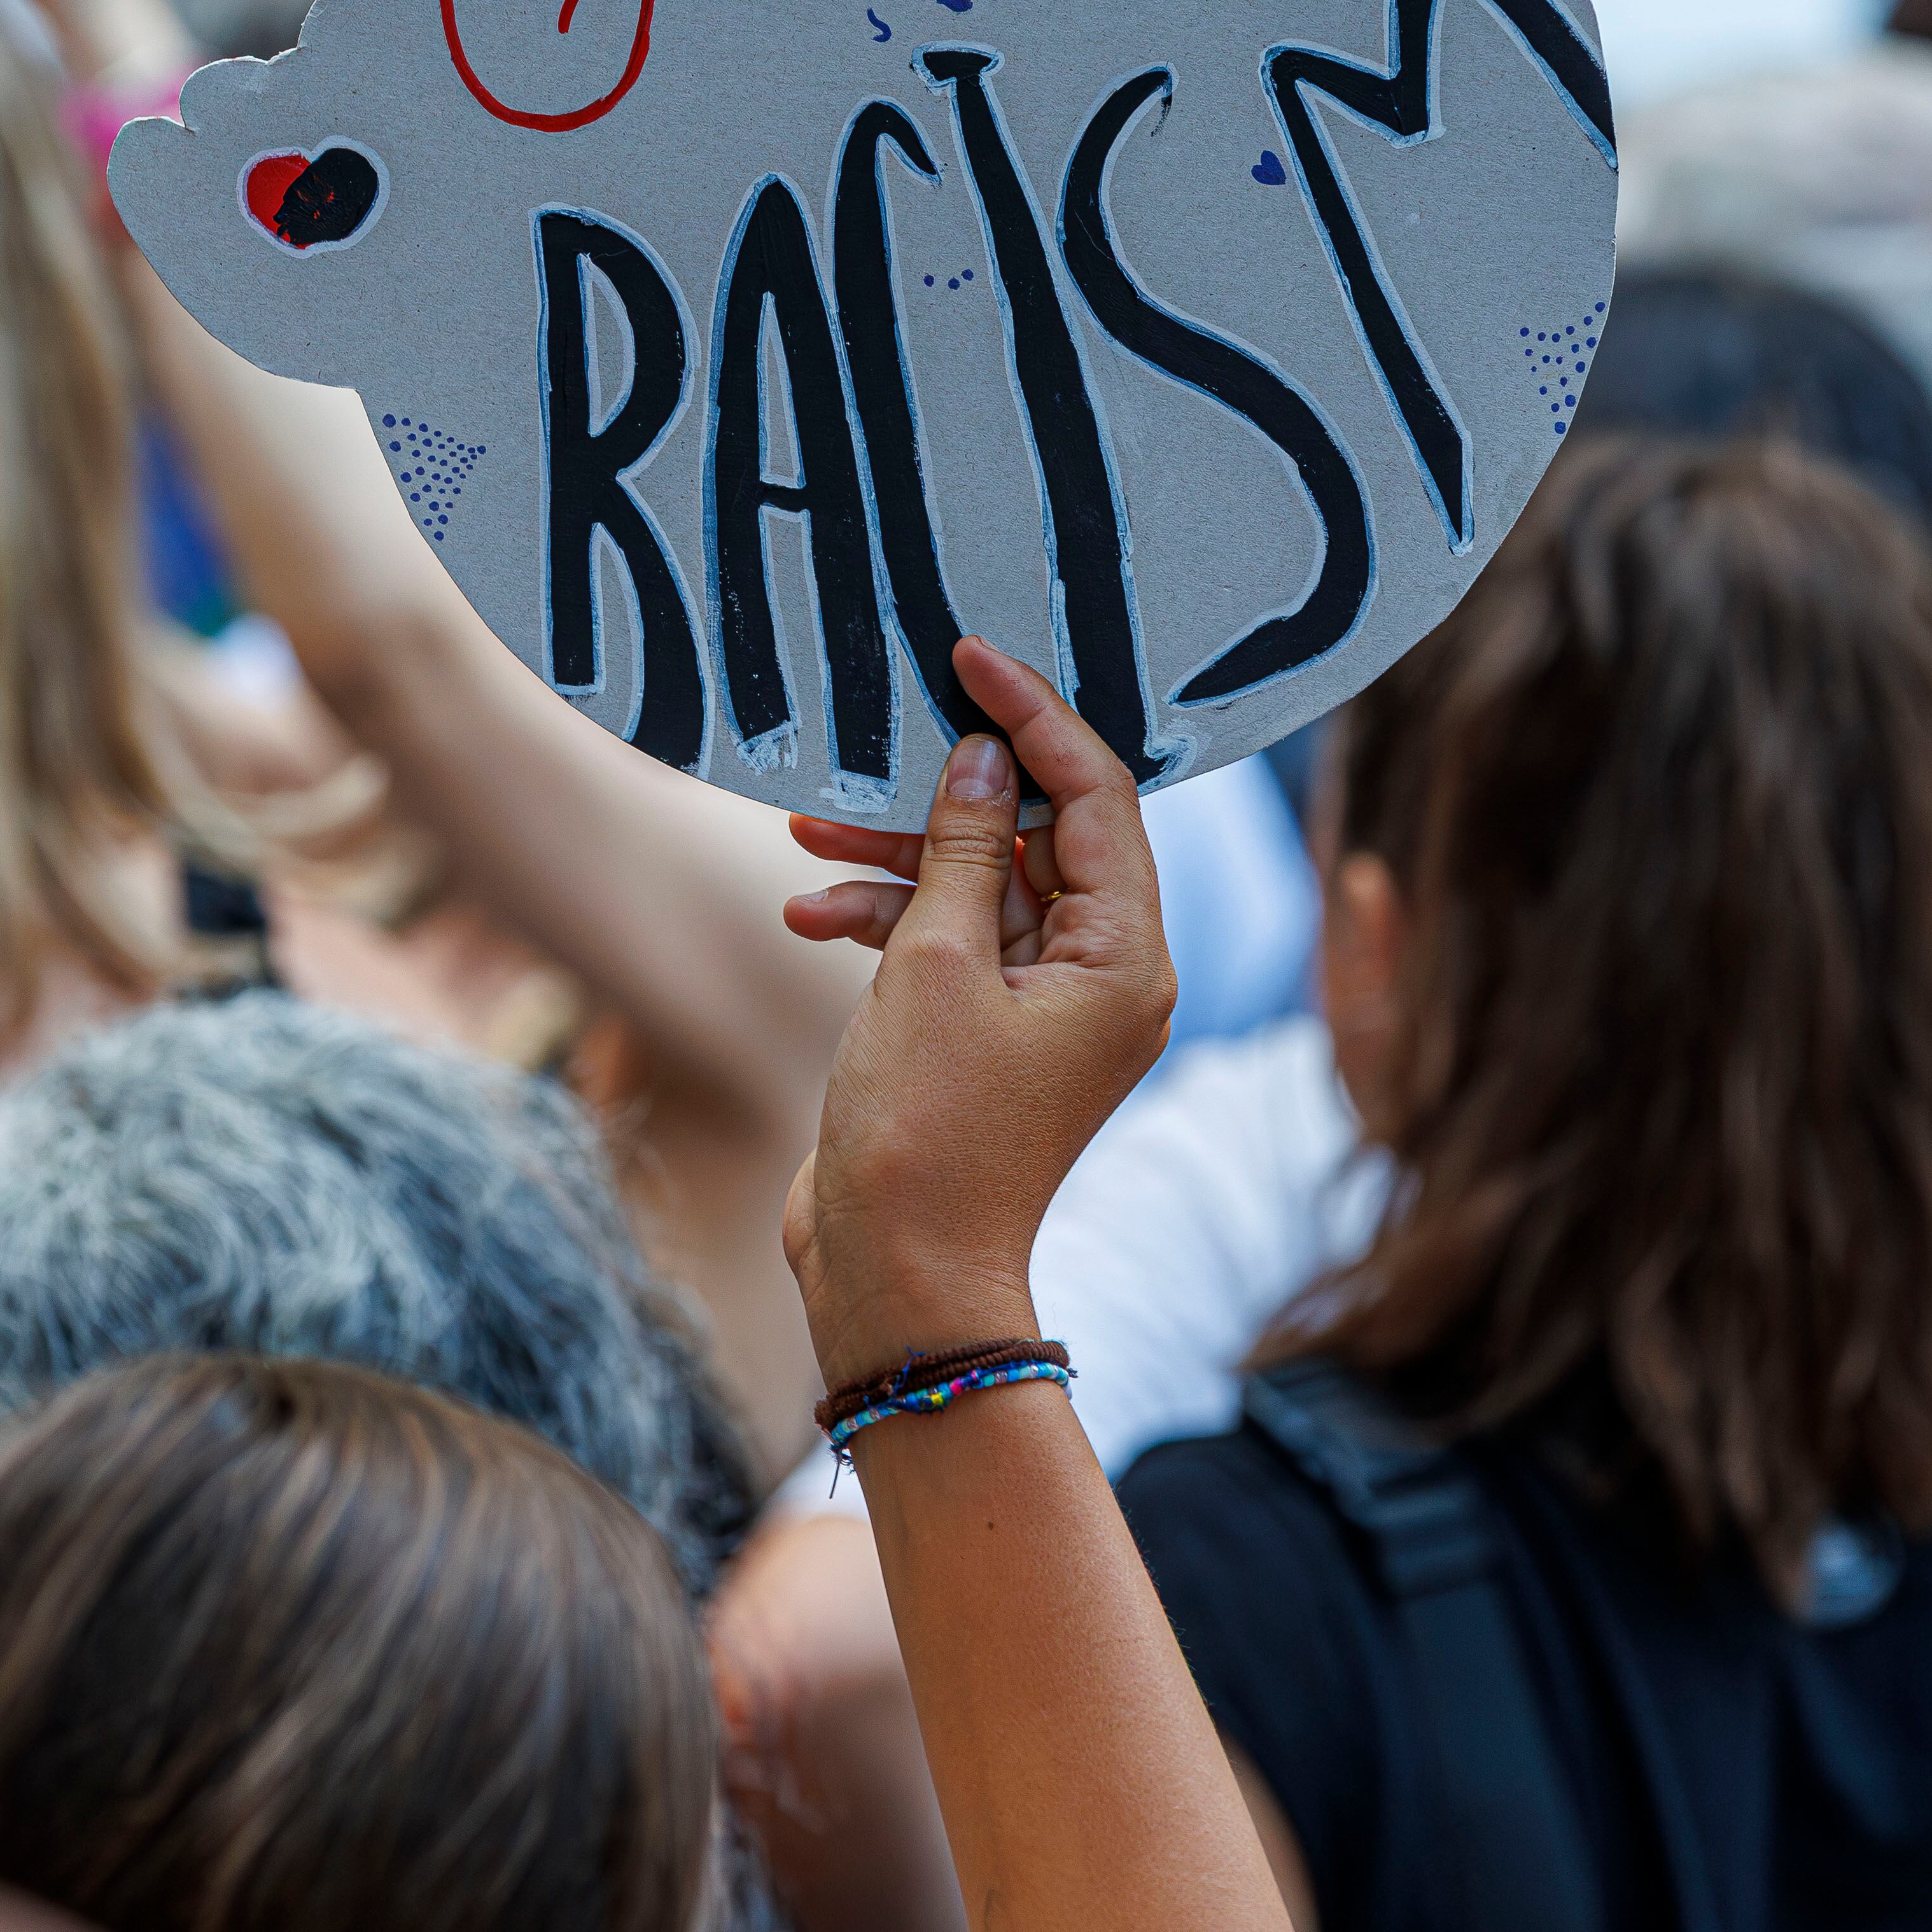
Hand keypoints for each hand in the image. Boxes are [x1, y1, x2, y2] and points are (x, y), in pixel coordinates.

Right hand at [781, 639, 1175, 1397]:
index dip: (1033, 718)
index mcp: (1126, 959)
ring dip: (896, 853)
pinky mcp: (988, 1030)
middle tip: (875, 741)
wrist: (897, 1275)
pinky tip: (808, 913)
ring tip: (805, 831)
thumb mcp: (933, 963)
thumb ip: (959, 845)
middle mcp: (1104, 976)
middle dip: (946, 790)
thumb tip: (982, 752)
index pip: (1098, 796)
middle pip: (1039, 834)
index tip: (969, 656)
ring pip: (980, 882)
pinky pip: (949, 939)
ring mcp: (1046, 1007)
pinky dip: (884, 915)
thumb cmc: (927, 1132)